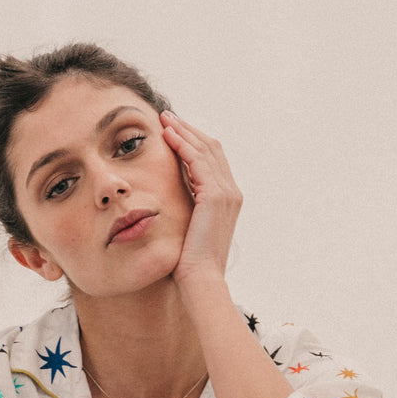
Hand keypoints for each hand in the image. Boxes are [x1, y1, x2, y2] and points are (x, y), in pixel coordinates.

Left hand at [160, 112, 241, 284]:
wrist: (201, 280)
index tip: (173, 131)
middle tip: (168, 117)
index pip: (212, 160)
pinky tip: (168, 136)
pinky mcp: (215, 197)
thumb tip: (172, 200)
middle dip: (189, 130)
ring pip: (205, 150)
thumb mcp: (190, 230)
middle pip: (212, 148)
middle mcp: (231, 192)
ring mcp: (226, 193)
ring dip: (184, 132)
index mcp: (228, 199)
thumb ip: (187, 209)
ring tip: (165, 120)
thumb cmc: (190, 264)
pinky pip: (198, 161)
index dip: (193, 142)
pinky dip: (183, 145)